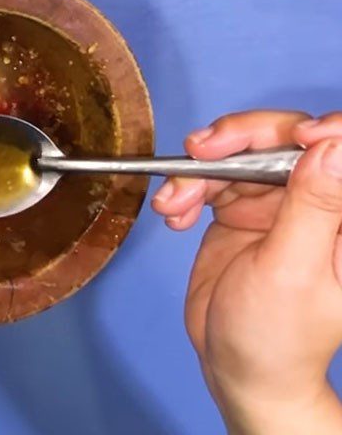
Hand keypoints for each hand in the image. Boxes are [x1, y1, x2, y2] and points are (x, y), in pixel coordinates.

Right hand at [152, 111, 341, 434]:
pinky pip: (209, 175)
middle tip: (201, 149)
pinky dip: (184, 188)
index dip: (322, 131)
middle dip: (239, 138)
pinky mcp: (238, 205)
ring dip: (198, 171)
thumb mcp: (293, 271)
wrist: (234, 367)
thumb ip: (311, 208)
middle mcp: (315, 200)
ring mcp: (275, 200)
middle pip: (284, 137)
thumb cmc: (277, 336)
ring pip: (238, 151)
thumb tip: (330, 146)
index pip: (341, 149)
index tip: (294, 137)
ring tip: (174, 202)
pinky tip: (173, 213)